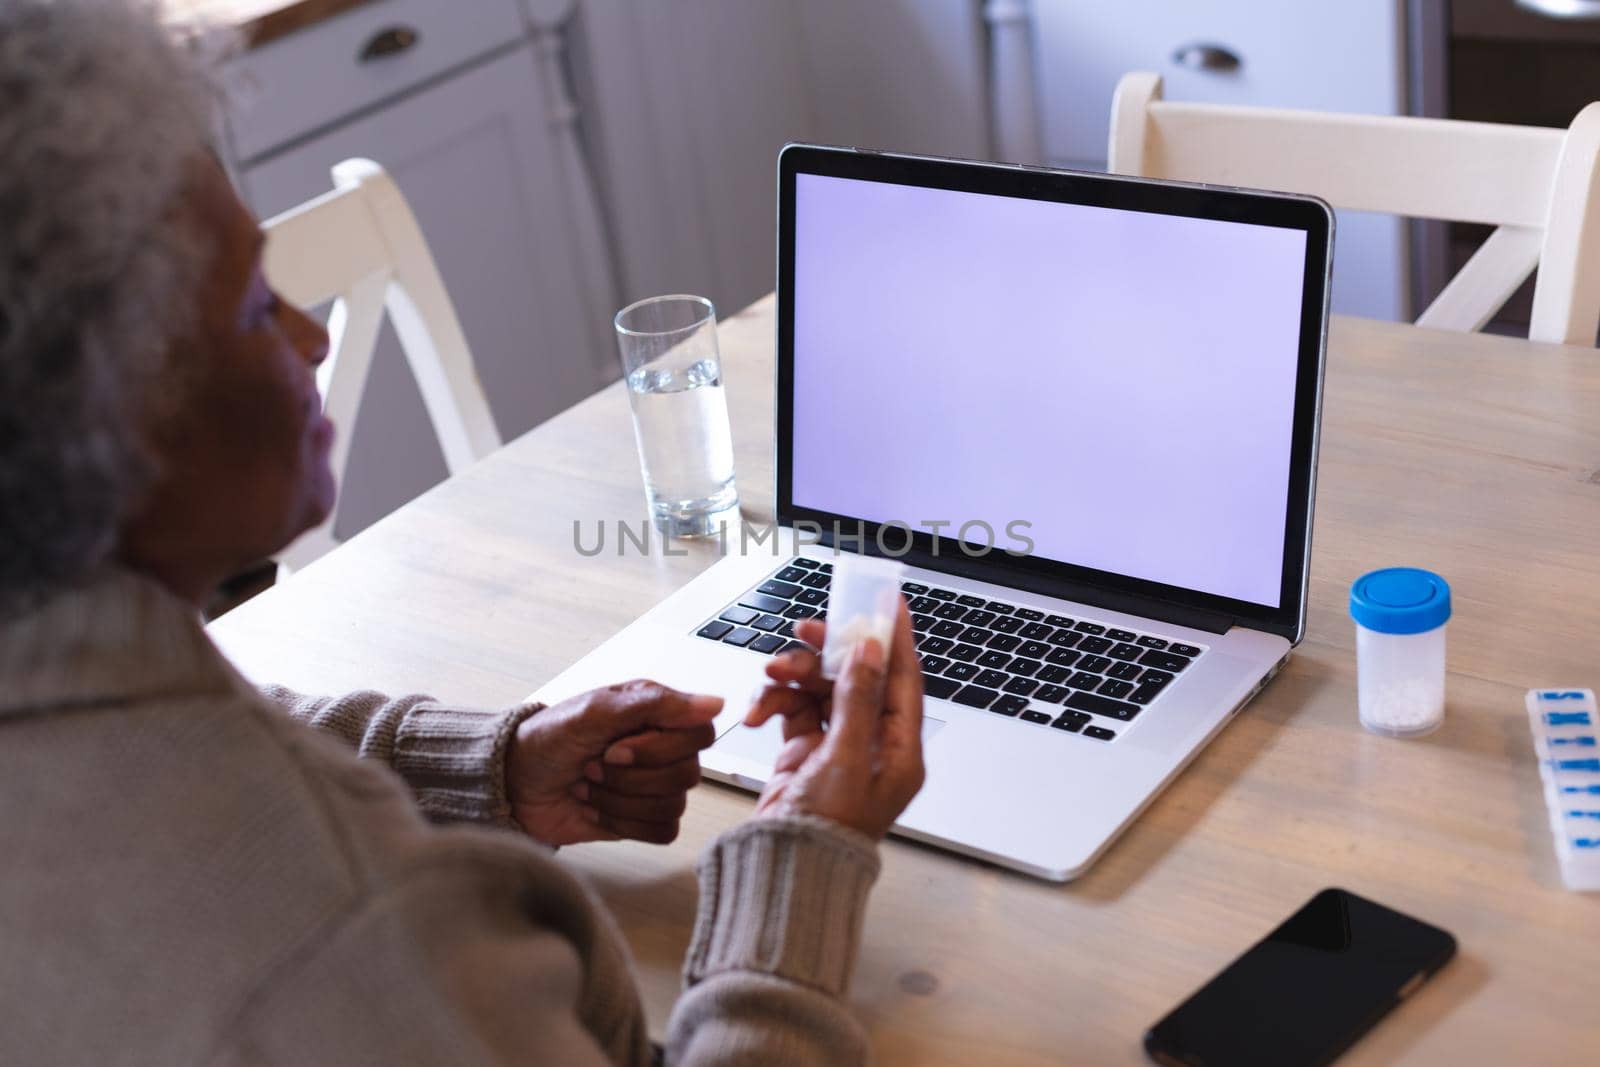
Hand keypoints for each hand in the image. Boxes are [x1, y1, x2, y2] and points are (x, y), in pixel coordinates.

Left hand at [506, 680, 721, 846]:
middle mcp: (663, 749)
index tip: (616, 746)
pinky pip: (663, 831)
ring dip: (620, 798)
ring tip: (590, 784)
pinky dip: (624, 822)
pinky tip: (598, 807)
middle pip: (688, 774)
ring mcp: (655, 786)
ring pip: (673, 805)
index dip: (660, 747)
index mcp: (657, 714)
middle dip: (629, 776)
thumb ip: (655, 704)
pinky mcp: (644, 820)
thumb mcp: (595, 711)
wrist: (513, 783)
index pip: (701, 733)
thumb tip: (715, 704)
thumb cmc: (548, 739)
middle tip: (594, 764)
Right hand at [742, 609, 925, 839]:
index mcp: (899, 751)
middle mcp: (871, 746)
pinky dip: (773, 702)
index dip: (895, 638)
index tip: (887, 602)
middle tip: (806, 628)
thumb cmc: (824, 832)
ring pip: (818, 688)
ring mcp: (836, 749)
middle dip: (827, 652)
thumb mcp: (845, 758)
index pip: (904, 680)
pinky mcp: (803, 754)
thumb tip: (869, 652)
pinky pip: (792, 709)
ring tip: (770, 675)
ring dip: (792, 676)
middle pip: (856, 677)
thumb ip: (857, 699)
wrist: (781, 870)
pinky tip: (757, 711)